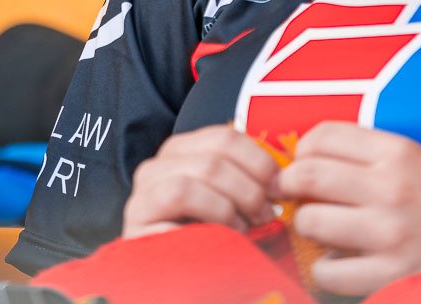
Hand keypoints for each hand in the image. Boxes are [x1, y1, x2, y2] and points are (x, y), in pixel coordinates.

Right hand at [122, 124, 279, 236]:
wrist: (178, 283)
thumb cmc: (213, 238)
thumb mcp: (231, 201)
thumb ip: (249, 180)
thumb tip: (283, 177)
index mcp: (179, 153)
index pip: (224, 137)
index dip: (260, 161)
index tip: (279, 189)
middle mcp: (154, 168)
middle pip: (210, 161)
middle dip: (248, 191)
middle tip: (265, 216)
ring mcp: (141, 199)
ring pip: (187, 186)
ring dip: (226, 211)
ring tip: (242, 232)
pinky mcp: (137, 230)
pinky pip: (173, 224)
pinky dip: (205, 231)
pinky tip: (221, 245)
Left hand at [280, 121, 420, 296]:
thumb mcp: (419, 162)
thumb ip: (368, 158)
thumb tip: (308, 160)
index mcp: (397, 153)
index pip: (322, 136)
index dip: (303, 151)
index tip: (304, 163)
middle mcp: (390, 188)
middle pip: (304, 176)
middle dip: (290, 187)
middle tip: (294, 196)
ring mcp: (390, 234)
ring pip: (309, 222)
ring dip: (307, 227)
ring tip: (321, 230)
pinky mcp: (393, 274)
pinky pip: (328, 272)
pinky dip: (325, 269)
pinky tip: (339, 263)